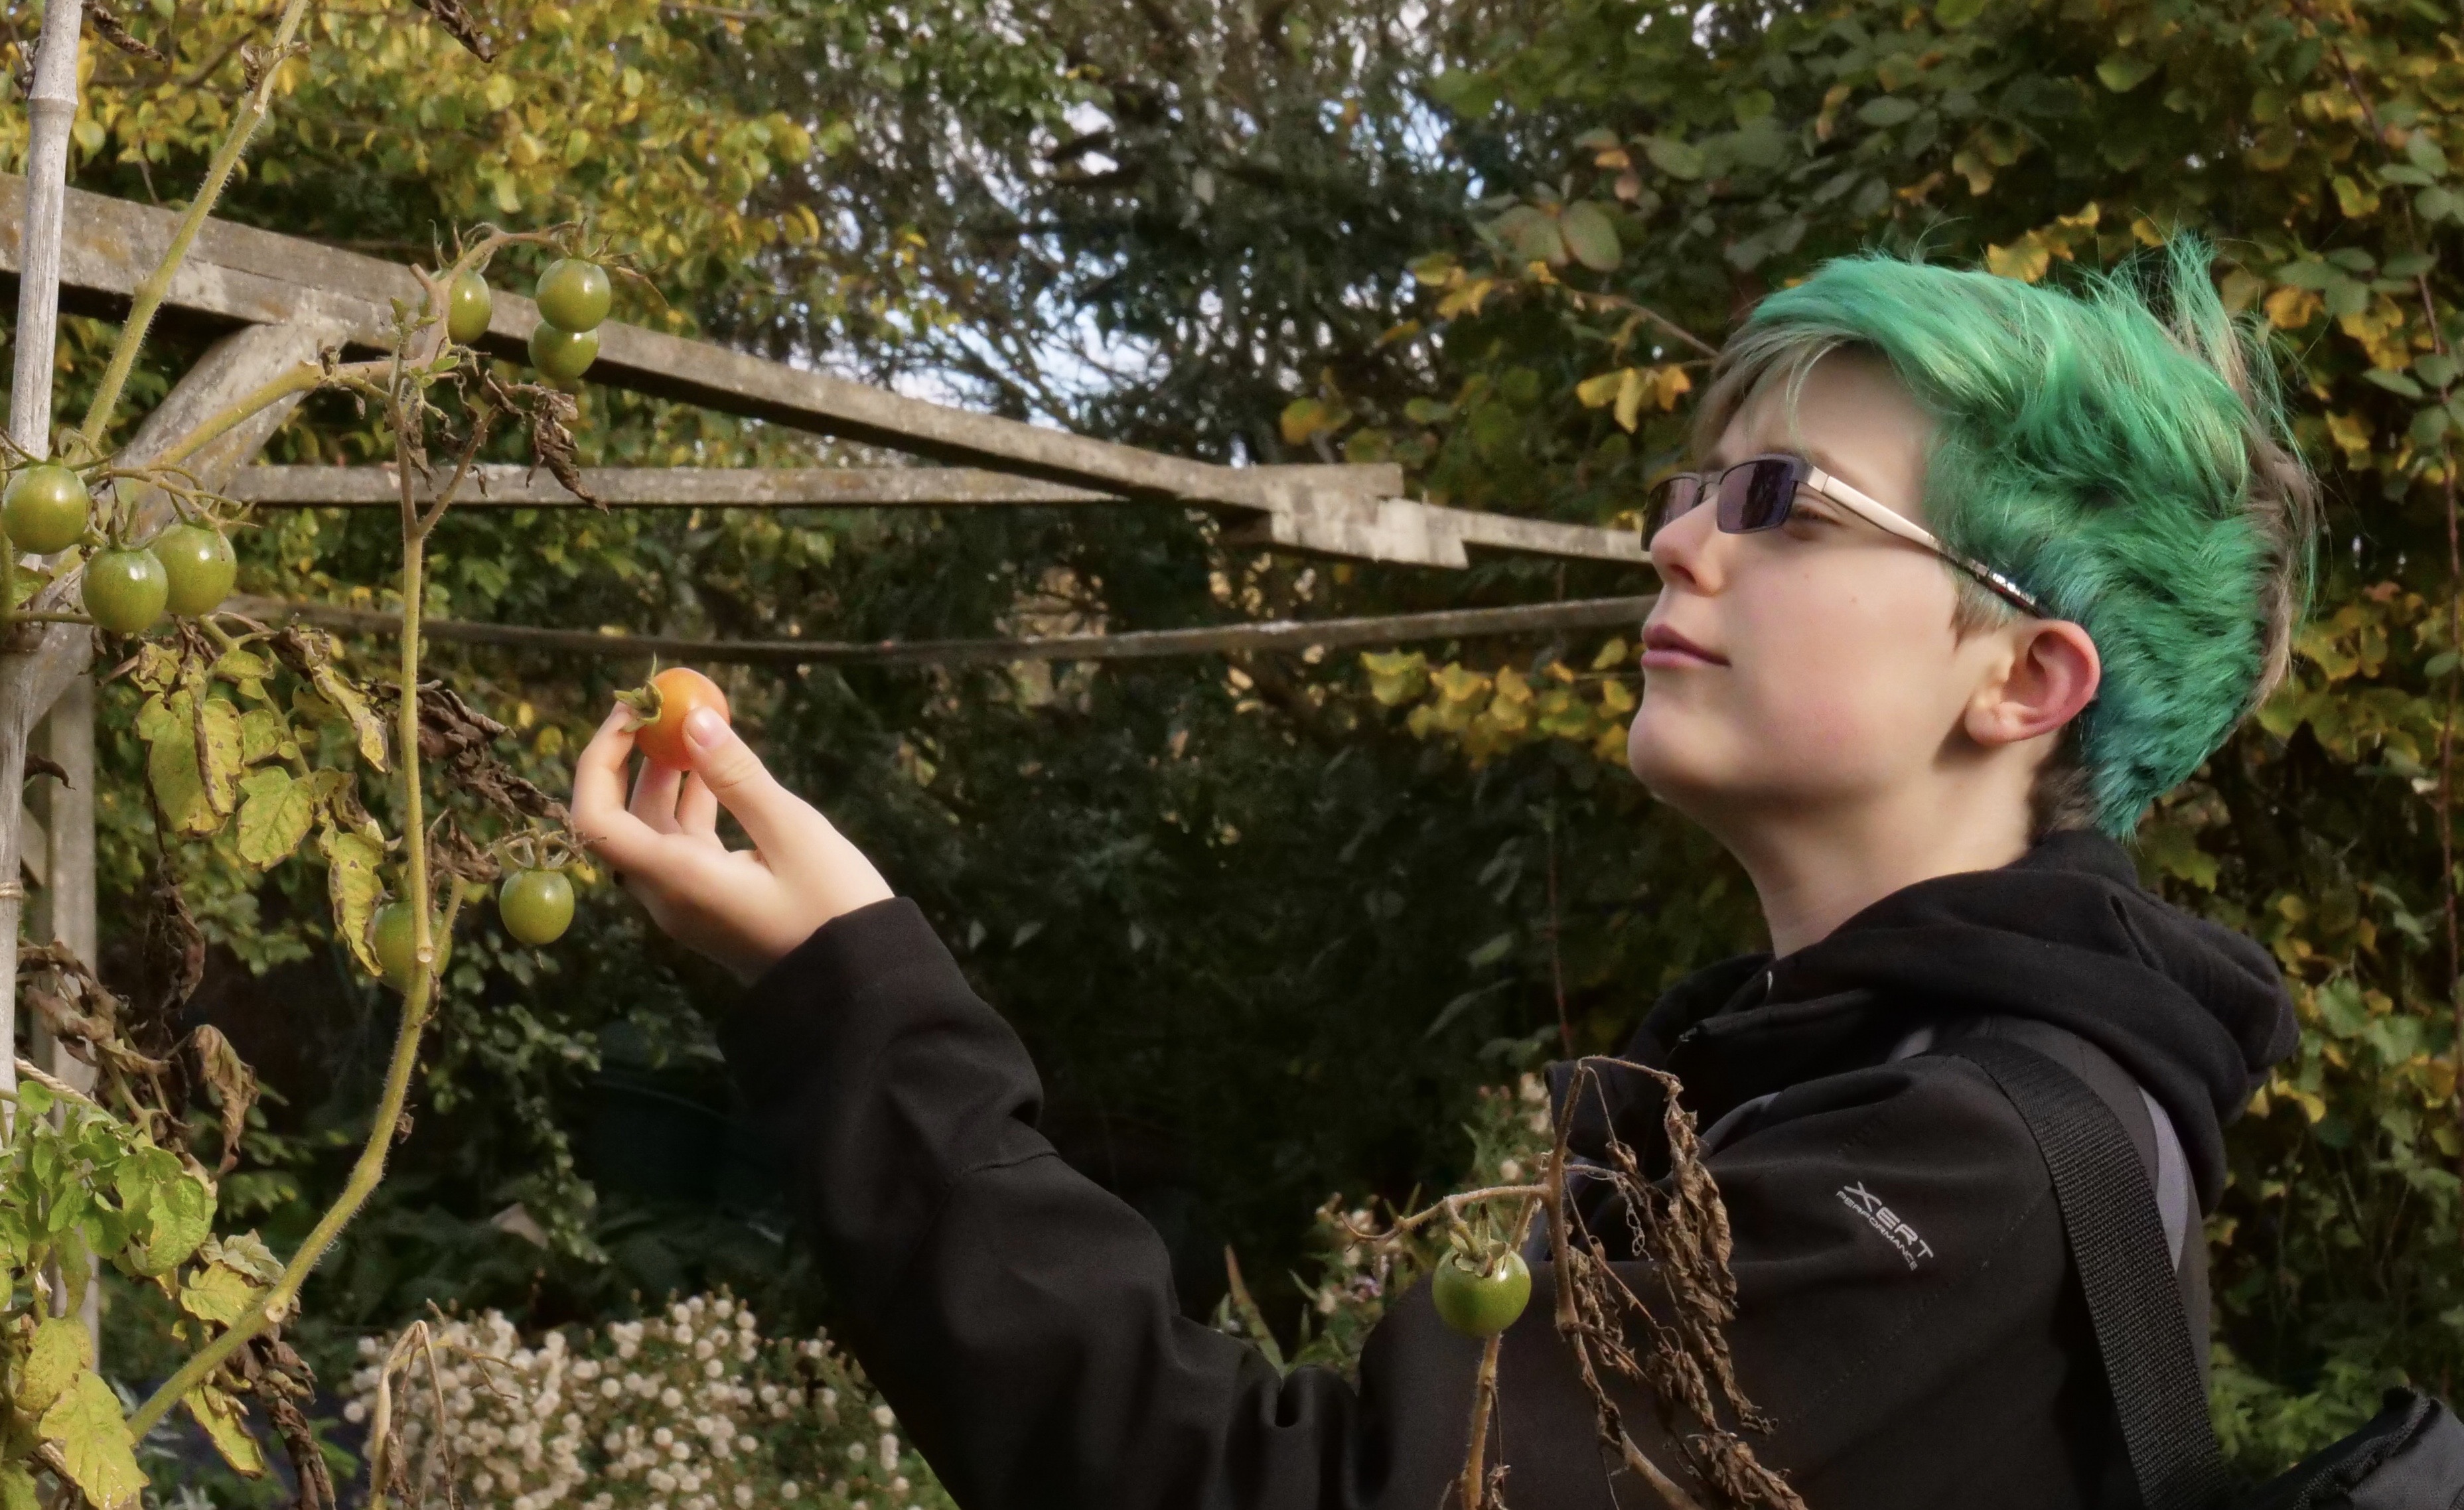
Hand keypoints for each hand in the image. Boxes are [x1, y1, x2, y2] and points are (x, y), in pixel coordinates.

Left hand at [570, 701, 893, 981]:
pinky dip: (692, 804)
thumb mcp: (792, 831)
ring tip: (691, 728)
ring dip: (665, 778)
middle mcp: (669, 894)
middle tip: (662, 710)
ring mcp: (689, 902)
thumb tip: (694, 719)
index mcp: (677, 880)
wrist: (862, 984)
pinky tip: (713, 772)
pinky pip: (684, 846)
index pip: (596, 819)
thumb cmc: (834, 908)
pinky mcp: (712, 902)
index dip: (599, 760)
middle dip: (634, 760)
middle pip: (622, 820)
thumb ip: (738, 775)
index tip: (631, 713)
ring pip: (655, 831)